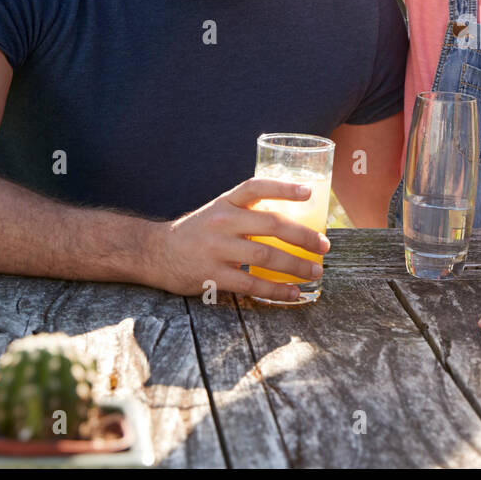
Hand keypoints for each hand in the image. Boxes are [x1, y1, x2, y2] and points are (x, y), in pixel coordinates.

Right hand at [145, 177, 330, 301]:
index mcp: (226, 202)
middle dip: (303, 236)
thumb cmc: (199, 232)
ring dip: (296, 265)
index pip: (256, 187)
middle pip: (271, 224)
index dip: (283, 188)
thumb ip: (248, 212)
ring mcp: (216, 249)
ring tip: (315, 271)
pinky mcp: (212, 275)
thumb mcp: (219, 211)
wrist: (156, 253)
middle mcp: (222, 221)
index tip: (309, 192)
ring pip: (266, 256)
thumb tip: (295, 220)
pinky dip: (276, 290)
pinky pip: (251, 283)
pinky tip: (293, 292)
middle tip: (324, 246)